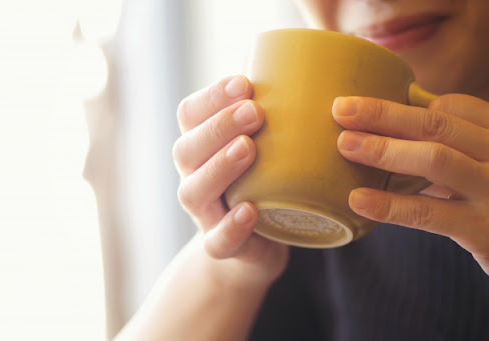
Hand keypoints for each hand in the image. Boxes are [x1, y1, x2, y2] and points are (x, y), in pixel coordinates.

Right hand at [173, 75, 288, 287]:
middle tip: (254, 112)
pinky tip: (251, 209)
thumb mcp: (264, 148)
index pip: (190, 115)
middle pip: (186, 149)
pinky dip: (230, 226)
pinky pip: (216, 240)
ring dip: (219, 168)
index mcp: (202, 147)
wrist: (254, 246)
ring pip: (193, 192)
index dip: (211, 97)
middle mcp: (194, 177)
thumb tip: (311, 74)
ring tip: (248, 149)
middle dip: (217, 127)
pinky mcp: (220, 246)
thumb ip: (272, 119)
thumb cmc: (262, 184)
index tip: (244, 82)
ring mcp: (205, 214)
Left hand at [332, 94, 488, 274]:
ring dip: (384, 149)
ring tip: (344, 145)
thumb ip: (445, 150)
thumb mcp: (476, 166)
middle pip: (437, 125)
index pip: (452, 107)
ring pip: (436, 159)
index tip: (362, 108)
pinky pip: (429, 212)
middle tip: (341, 109)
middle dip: (384, 114)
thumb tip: (382, 134)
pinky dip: (390, 205)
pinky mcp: (482, 229)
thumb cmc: (488, 200)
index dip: (404, 106)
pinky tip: (357, 199)